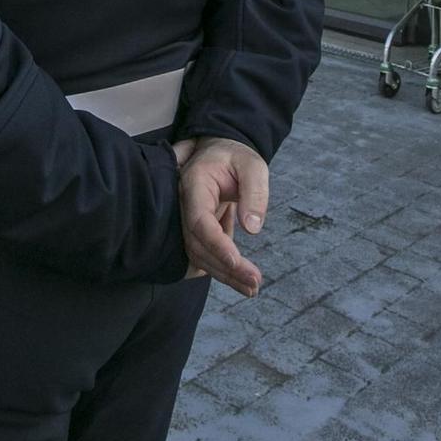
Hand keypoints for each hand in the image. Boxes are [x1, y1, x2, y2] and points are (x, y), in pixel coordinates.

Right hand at [178, 137, 267, 297]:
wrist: (219, 153)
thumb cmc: (236, 157)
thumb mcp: (252, 165)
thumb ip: (254, 192)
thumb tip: (252, 228)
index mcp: (195, 184)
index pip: (198, 219)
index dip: (215, 243)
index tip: (235, 261)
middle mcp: (185, 205)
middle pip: (197, 244)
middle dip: (224, 267)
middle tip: (255, 282)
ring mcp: (187, 219)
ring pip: (198, 254)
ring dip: (224, 274)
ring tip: (252, 287)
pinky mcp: (196, 231)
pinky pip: (204, 254)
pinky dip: (221, 270)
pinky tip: (242, 281)